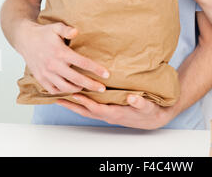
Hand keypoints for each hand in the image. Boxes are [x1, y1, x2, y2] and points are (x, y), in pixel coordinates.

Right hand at [19, 21, 109, 94]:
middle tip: (103, 89)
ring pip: (66, 88)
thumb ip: (67, 29)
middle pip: (77, 79)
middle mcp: (54, 65)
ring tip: (86, 88)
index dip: (96, 70)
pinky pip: (54, 90)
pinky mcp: (41, 79)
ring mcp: (47, 74)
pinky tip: (70, 89)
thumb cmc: (44, 33)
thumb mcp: (56, 27)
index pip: (83, 63)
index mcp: (61, 53)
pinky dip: (63, 92)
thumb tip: (76, 32)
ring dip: (78, 89)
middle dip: (92, 85)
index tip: (106, 75)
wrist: (25, 39)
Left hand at [56, 94, 173, 129]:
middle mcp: (109, 115)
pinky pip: (92, 108)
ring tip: (62, 96)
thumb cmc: (150, 111)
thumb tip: (132, 98)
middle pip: (86, 111)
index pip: (96, 108)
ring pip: (87, 110)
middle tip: (58, 97)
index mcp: (116, 113)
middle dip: (72, 104)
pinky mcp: (109, 111)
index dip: (85, 102)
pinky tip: (78, 97)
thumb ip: (140, 102)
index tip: (74, 94)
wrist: (154, 118)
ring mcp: (108, 114)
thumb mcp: (148, 106)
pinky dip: (83, 103)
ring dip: (74, 104)